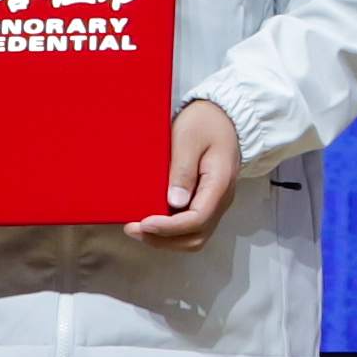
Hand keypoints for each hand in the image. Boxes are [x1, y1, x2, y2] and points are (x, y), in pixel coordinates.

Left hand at [128, 101, 243, 247]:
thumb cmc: (205, 123)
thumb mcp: (189, 138)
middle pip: (195, 236)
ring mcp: (214, 204)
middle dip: (163, 239)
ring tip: (138, 229)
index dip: (168, 227)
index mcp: (219, 184)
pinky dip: (170, 232)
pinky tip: (151, 222)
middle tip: (134, 229)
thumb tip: (174, 202)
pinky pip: (190, 227)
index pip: (197, 219)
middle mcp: (220, 200)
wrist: (223, 116)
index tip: (144, 222)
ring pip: (193, 237)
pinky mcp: (206, 203)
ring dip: (165, 239)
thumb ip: (183, 170)